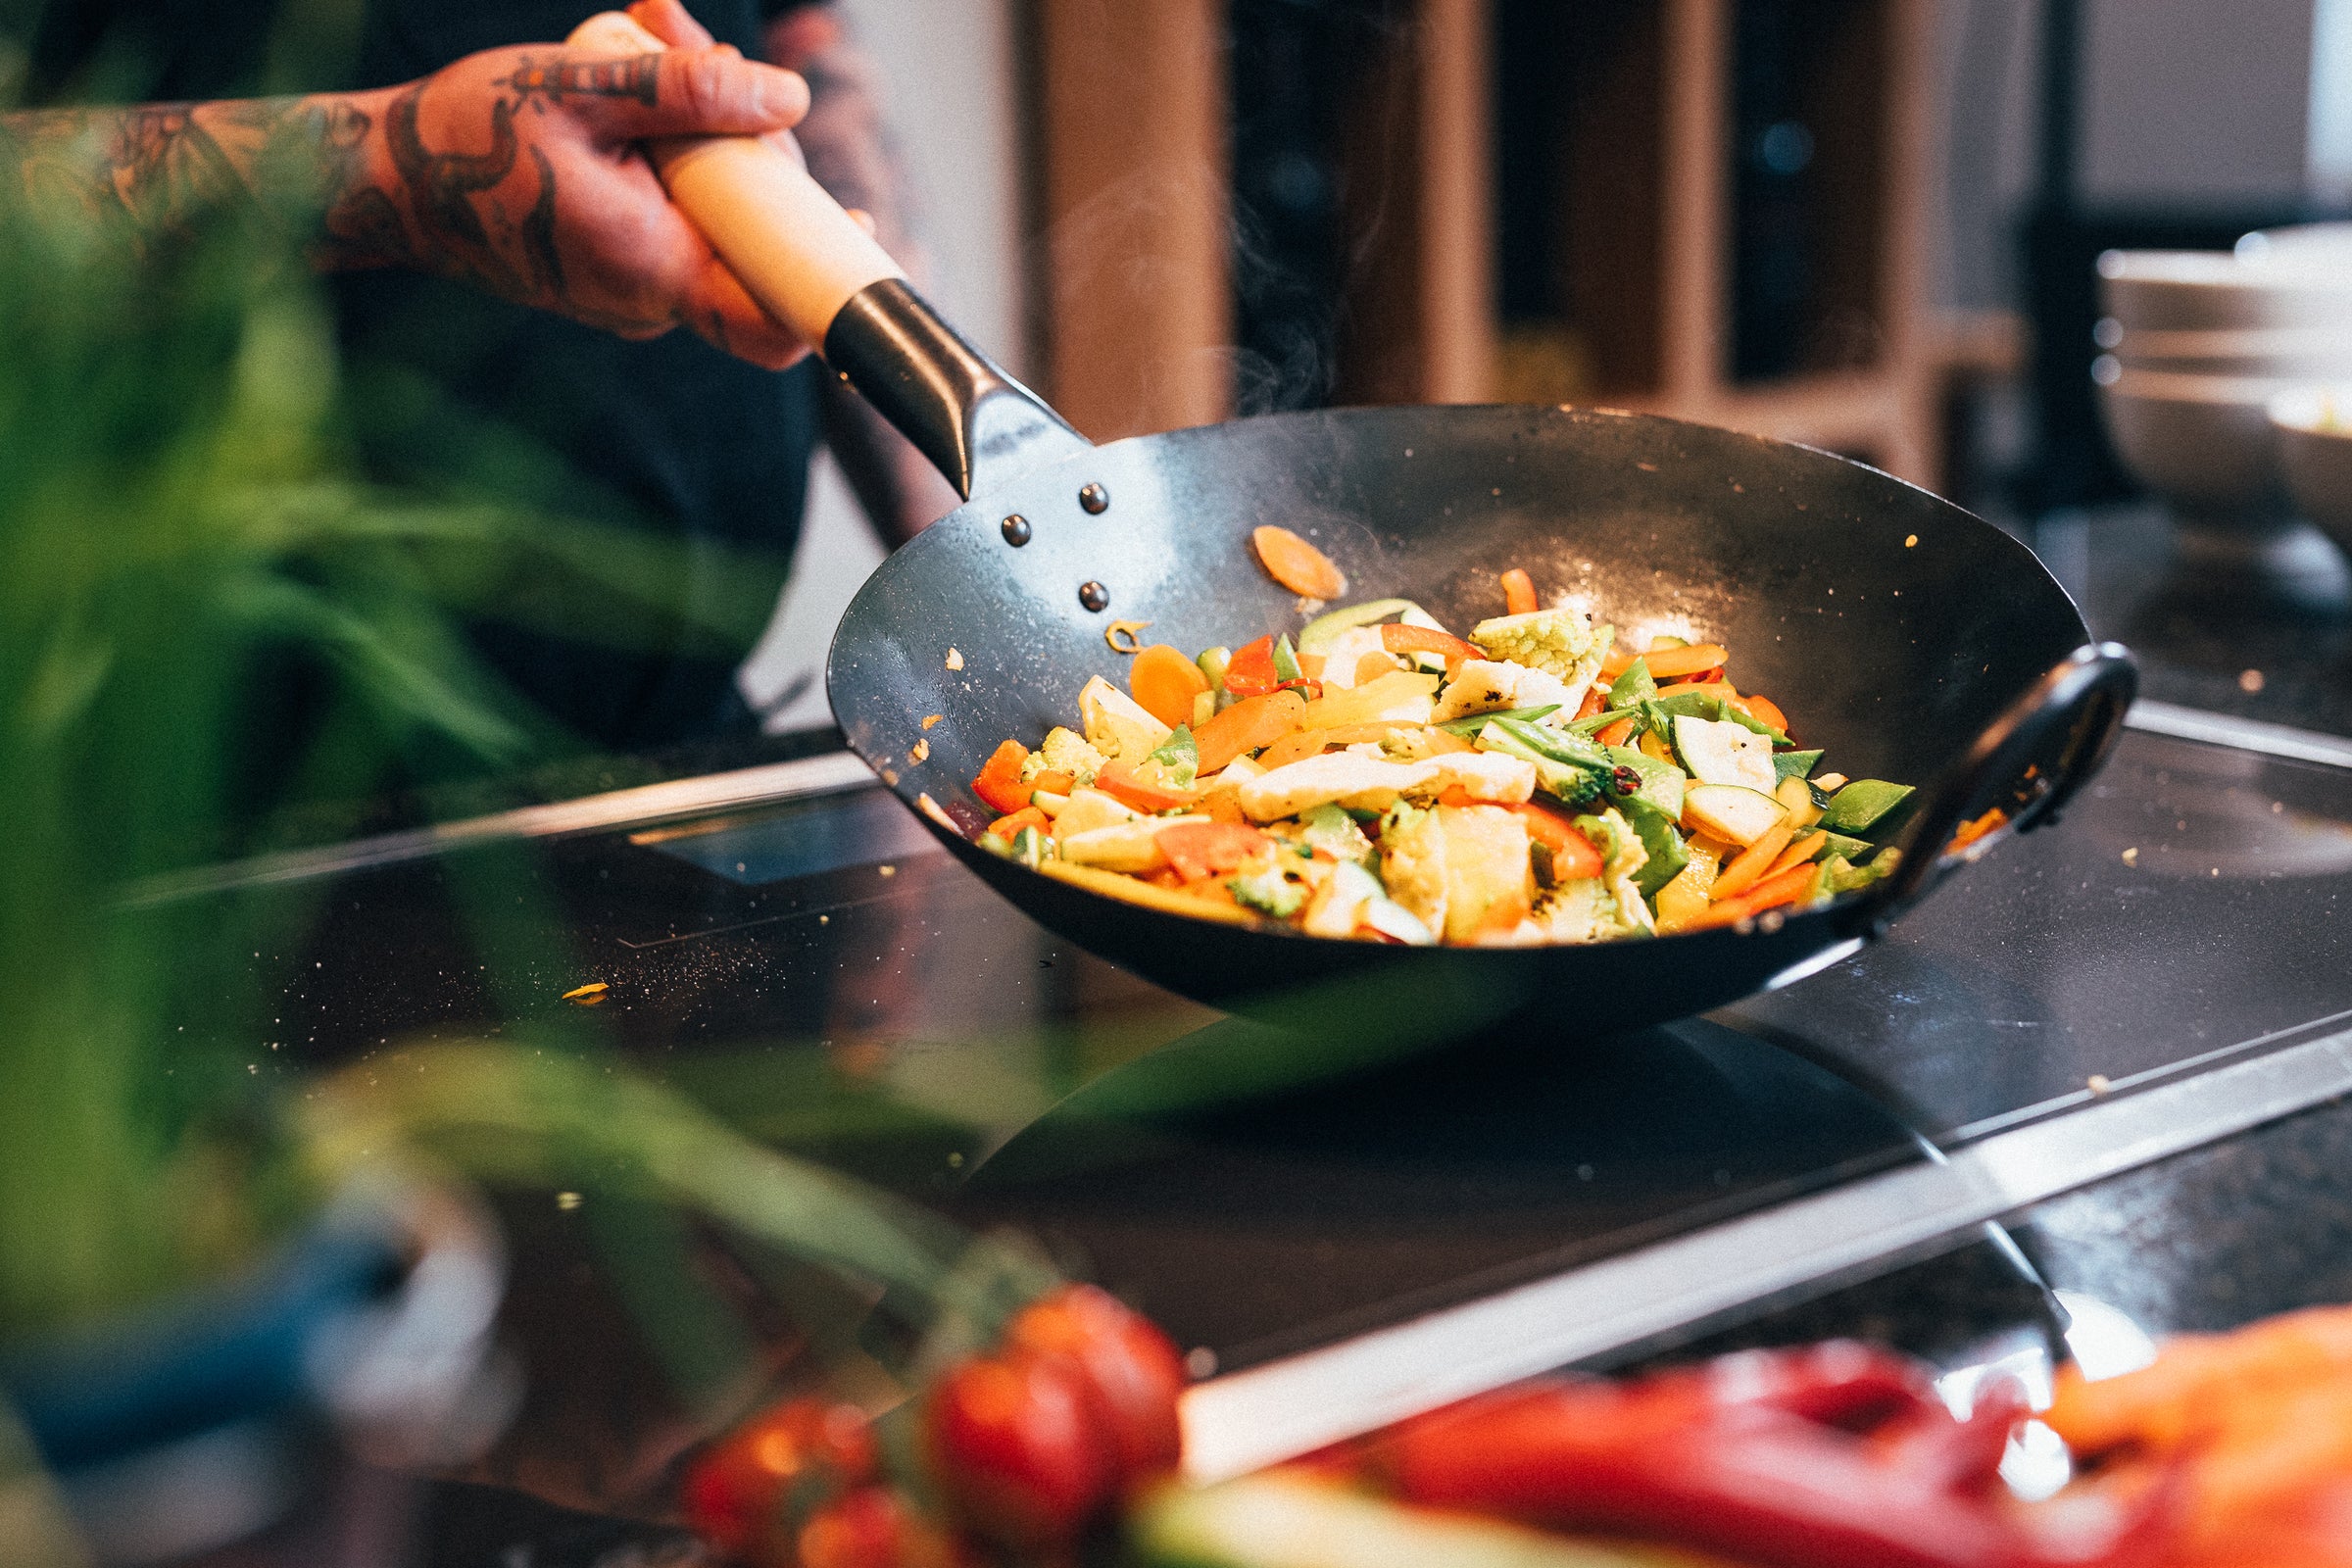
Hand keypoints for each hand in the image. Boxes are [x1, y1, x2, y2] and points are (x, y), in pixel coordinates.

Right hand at [331, 31, 812, 366]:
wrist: (380, 180)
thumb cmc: (467, 136)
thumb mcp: (579, 90)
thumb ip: (688, 94)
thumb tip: (790, 100)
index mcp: (653, 271)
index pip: (775, 323)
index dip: (829, 280)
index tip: (856, 219)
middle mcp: (651, 298)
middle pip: (754, 245)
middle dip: (756, 147)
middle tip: (703, 51)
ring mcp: (634, 288)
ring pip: (716, 224)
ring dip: (712, 139)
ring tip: (660, 37)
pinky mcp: (618, 265)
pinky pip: (675, 217)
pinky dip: (676, 158)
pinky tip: (642, 88)